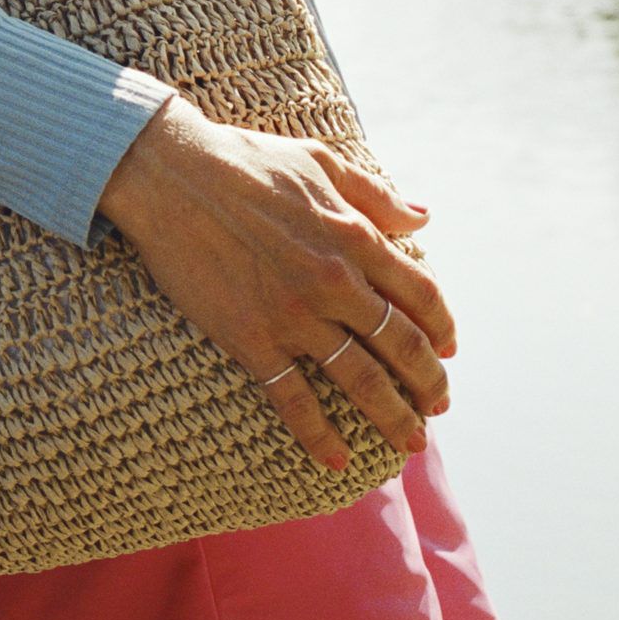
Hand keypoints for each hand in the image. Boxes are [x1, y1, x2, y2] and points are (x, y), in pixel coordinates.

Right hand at [99, 97, 452, 472]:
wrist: (169, 174)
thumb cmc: (244, 160)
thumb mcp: (321, 163)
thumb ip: (375, 194)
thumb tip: (423, 215)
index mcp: (355, 237)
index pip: (421, 295)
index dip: (442, 328)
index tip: (449, 350)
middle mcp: (334, 282)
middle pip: (402, 346)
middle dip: (429, 384)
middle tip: (438, 408)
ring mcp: (294, 315)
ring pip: (361, 380)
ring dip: (392, 417)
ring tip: (409, 443)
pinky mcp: (251, 339)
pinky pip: (294, 399)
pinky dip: (319, 436)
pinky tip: (337, 459)